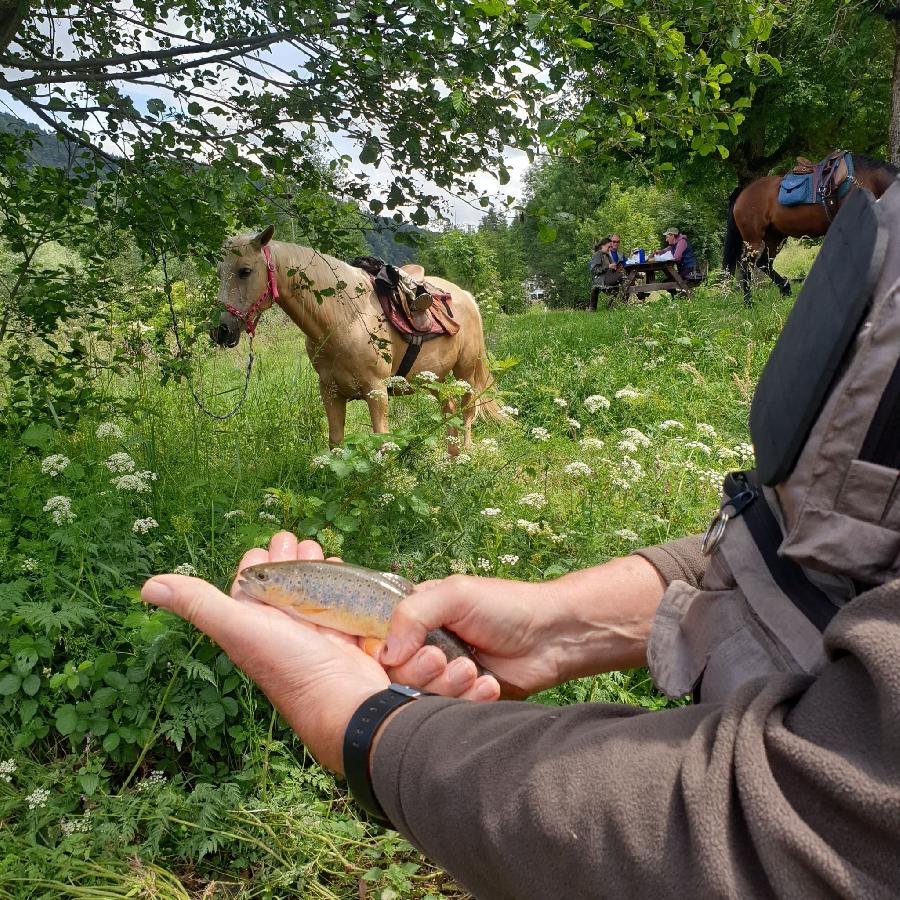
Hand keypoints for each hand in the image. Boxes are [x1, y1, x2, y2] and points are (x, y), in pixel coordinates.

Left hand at [141, 533, 495, 769]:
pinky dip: (339, 580)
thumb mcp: (238, 628)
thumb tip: (147, 586)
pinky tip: (341, 568)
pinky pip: (339, 599)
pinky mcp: (342, 632)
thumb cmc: (288, 665)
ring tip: (318, 549)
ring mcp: (312, 629)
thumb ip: (199, 603)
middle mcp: (280, 626)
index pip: (249, 582)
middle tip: (296, 541)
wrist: (342, 701)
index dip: (255, 562)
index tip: (265, 547)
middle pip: (282, 580)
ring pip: (311, 586)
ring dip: (314, 564)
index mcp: (252, 622)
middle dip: (288, 556)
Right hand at [381, 556, 665, 698]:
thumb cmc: (506, 606)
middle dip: (421, 672)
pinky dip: (468, 701)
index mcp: (416, 618)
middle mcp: (424, 647)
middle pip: (396, 677)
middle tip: (446, 659)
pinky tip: (488, 685)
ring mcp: (444, 675)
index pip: (380, 645)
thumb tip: (386, 655)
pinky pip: (448, 712)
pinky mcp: (463, 699)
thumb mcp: (455, 595)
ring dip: (446, 687)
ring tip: (473, 671)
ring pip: (420, 698)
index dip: (390, 655)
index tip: (411, 653)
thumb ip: (412, 614)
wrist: (553, 636)